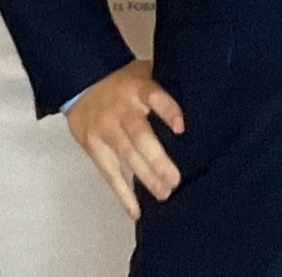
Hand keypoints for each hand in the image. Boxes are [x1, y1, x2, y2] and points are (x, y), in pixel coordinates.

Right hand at [65, 58, 184, 219]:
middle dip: (157, 159)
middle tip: (175, 179)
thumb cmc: (123, 81)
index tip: (181, 127)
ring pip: (127, 156)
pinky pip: (109, 173)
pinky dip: (122, 193)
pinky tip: (136, 209)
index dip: (167, 111)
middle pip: (139, 135)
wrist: (82, 82)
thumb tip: (199, 95)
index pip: (155, 97)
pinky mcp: (94, 146)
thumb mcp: (144, 72)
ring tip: (164, 193)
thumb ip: (165, 85)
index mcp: (138, 89)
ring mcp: (106, 129)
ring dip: (146, 177)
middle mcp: (122, 110)